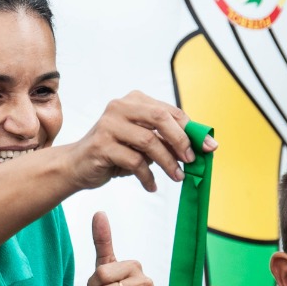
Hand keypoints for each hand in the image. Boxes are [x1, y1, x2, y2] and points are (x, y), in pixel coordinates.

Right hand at [67, 91, 213, 192]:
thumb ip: (166, 139)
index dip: (192, 129)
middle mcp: (120, 107)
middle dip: (181, 141)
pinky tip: (151, 185)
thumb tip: (200, 147)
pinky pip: (134, 161)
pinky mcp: (101, 145)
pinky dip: (147, 176)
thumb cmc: (115, 152)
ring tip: (176, 177)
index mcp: (134, 100)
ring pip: (149, 142)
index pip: (170, 111)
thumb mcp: (143, 142)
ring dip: (167, 163)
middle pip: (160, 119)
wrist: (77, 165)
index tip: (209, 148)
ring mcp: (108, 125)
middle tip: (191, 161)